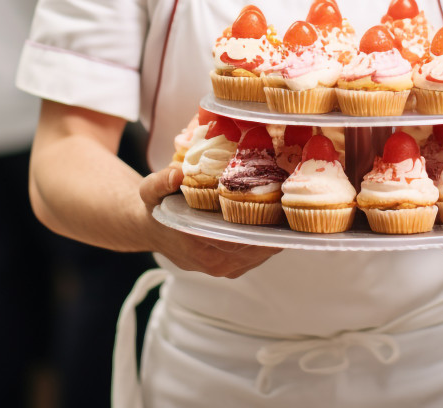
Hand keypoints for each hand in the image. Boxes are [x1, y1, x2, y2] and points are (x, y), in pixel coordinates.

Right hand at [138, 164, 280, 278]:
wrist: (149, 229)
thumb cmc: (155, 207)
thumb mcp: (150, 190)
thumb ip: (161, 182)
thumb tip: (177, 174)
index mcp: (197, 244)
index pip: (240, 235)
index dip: (262, 219)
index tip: (280, 201)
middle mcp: (213, 262)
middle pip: (256, 245)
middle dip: (275, 224)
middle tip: (293, 201)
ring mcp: (223, 269)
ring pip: (260, 253)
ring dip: (276, 233)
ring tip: (291, 208)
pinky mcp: (230, 268)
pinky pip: (257, 256)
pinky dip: (270, 240)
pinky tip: (279, 220)